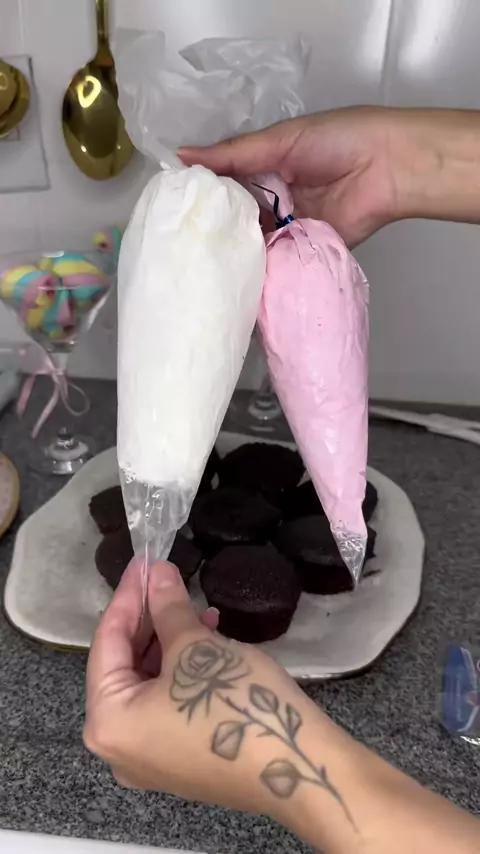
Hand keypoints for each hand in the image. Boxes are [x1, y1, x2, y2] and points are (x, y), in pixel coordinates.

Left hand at [84, 559, 479, 853]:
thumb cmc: (235, 703)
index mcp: (107, 723)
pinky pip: (167, 704)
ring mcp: (150, 759)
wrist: (297, 767)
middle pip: (124, 666)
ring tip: (194, 605)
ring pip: (149, 684)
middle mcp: (118, 748)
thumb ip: (168, 607)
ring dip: (169, 641)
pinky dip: (181, 669)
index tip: (142, 560)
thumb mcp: (197, 647)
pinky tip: (208, 638)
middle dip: (148, 618)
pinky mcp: (181, 761)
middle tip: (164, 576)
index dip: (127, 596)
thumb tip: (156, 574)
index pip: (107, 643)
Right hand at [180, 107, 479, 246]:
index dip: (203, 198)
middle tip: (180, 245)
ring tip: (197, 265)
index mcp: (266, 170)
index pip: (226, 187)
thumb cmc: (337, 141)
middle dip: (215, 231)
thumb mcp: (278, 140)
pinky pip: (277, 263)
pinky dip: (259, 270)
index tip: (172, 210)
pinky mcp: (304, 253)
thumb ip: (232, 155)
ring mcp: (288, 230)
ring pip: (253, 245)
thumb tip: (180, 157)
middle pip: (237, 220)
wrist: (386, 168)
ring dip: (234, 253)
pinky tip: (230, 279)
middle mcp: (274, 202)